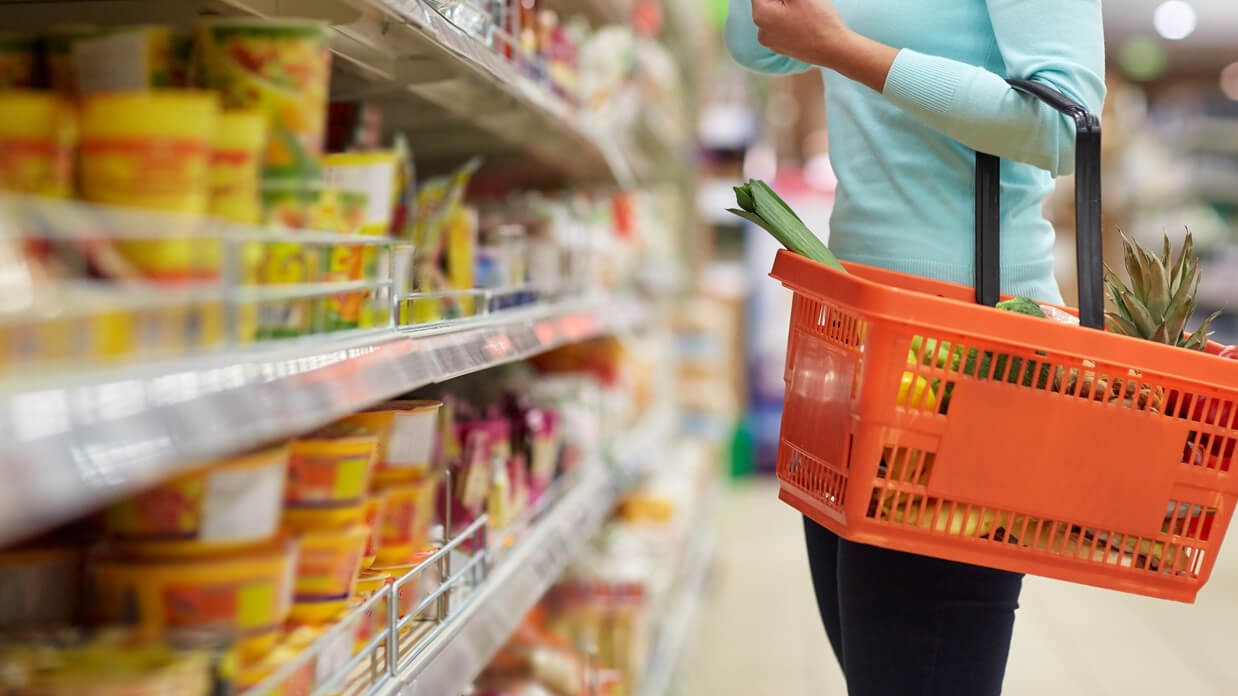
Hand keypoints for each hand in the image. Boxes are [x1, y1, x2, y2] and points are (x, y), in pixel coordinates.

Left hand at [750, 0, 897, 92]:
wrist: (834, 49)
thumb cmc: (817, 19)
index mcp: (760, 14)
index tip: (795, 0)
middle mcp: (760, 31)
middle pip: (768, 2)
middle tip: (801, 2)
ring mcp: (771, 42)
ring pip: (775, 14)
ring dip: (787, 7)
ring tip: (804, 10)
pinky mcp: (782, 47)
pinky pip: (782, 27)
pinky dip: (790, 19)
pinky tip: (804, 21)